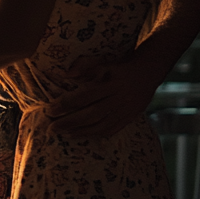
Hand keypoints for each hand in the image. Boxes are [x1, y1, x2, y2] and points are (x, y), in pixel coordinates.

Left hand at [46, 57, 161, 137]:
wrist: (148, 72)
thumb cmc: (120, 67)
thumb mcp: (103, 63)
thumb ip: (84, 67)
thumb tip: (66, 75)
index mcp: (110, 83)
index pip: (85, 96)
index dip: (67, 104)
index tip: (50, 110)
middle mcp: (118, 99)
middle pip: (91, 114)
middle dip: (70, 122)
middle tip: (52, 127)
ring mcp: (125, 110)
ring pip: (101, 125)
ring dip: (80, 131)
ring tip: (63, 133)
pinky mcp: (129, 118)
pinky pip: (111, 130)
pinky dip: (95, 134)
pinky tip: (81, 135)